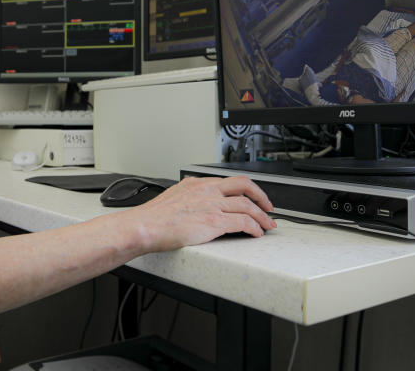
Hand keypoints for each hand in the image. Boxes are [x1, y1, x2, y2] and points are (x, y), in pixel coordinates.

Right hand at [126, 176, 276, 251]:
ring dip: (262, 216)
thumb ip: (187, 192)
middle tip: (268, 207)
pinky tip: (256, 233)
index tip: (252, 196)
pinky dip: (254, 227)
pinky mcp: (214, 222)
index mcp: (198, 183)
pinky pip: (243, 222)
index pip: (229, 181)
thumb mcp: (173, 194)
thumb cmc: (155, 217)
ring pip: (248, 205)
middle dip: (261, 196)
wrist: (146, 226)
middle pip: (244, 185)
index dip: (246, 189)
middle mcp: (207, 190)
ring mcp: (212, 205)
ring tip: (267, 225)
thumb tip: (192, 194)